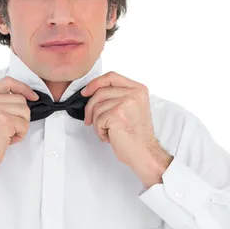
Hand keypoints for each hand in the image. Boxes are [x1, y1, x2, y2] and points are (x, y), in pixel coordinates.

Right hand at [0, 77, 38, 183]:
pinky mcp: (4, 121)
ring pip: (25, 111)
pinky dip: (20, 135)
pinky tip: (7, 140)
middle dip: (21, 116)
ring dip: (21, 126)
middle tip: (9, 129)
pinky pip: (24, 125)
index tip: (32, 96)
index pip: (8, 82)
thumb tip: (23, 99)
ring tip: (7, 135)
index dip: (23, 88)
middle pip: (20, 99)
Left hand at [81, 71, 172, 185]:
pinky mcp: (117, 114)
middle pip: (100, 91)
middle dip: (90, 107)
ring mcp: (126, 102)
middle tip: (89, 120)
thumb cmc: (136, 135)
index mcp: (138, 89)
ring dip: (98, 123)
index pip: (111, 77)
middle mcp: (134, 93)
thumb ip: (118, 96)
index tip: (85, 92)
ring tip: (110, 131)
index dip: (95, 83)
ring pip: (96, 107)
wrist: (144, 152)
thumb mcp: (131, 109)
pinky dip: (100, 131)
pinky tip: (111, 136)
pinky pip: (97, 120)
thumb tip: (93, 92)